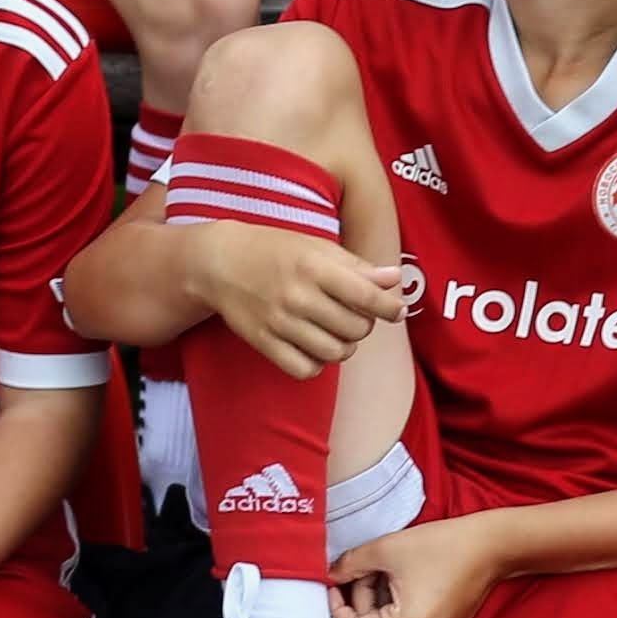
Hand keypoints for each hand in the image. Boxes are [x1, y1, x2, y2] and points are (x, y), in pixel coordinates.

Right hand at [183, 210, 395, 375]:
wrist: (220, 262)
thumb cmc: (275, 250)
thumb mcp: (316, 247)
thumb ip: (356, 266)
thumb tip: (395, 279)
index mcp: (314, 267)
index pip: (366, 297)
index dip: (390, 308)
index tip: (397, 311)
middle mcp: (297, 296)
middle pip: (356, 329)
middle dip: (363, 324)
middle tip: (354, 314)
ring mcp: (279, 322)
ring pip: (335, 353)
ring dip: (345, 347)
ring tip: (337, 333)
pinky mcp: (263, 343)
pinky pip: (306, 370)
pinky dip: (318, 364)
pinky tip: (315, 348)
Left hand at [330, 510, 506, 617]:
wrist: (490, 546)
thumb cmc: (444, 546)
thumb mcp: (386, 549)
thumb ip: (350, 565)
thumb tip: (330, 575)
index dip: (337, 606)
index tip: (335, 584)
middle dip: (363, 595)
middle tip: (370, 565)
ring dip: (380, 598)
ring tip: (392, 569)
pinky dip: (397, 604)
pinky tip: (406, 579)